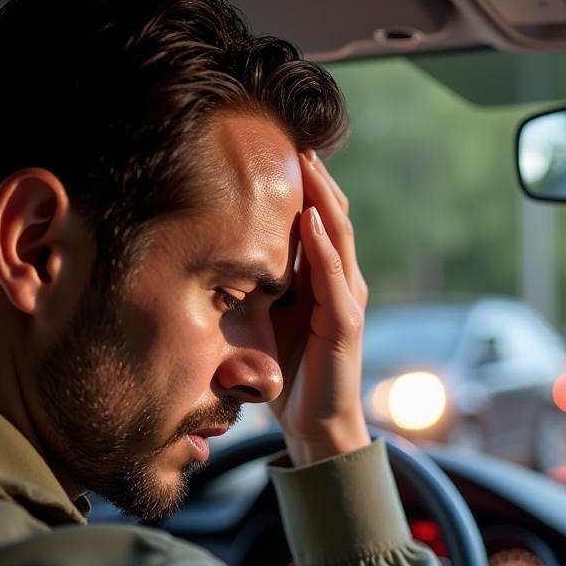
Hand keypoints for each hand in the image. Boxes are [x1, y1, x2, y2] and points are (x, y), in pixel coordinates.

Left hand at [268, 151, 370, 465]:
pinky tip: (312, 221)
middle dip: (316, 180)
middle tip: (294, 141)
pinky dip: (324, 248)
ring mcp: (347, 300)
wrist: (313, 424)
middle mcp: (342, 282)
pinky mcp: (345, 323)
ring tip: (307, 165)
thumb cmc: (290, 373)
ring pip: (340, 238)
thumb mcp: (267, 320)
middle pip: (334, 218)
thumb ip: (259, 287)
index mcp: (324, 280)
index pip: (319, 221)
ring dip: (324, 200)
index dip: (306, 186)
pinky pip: (334, 277)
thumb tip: (218, 254)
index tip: (280, 151)